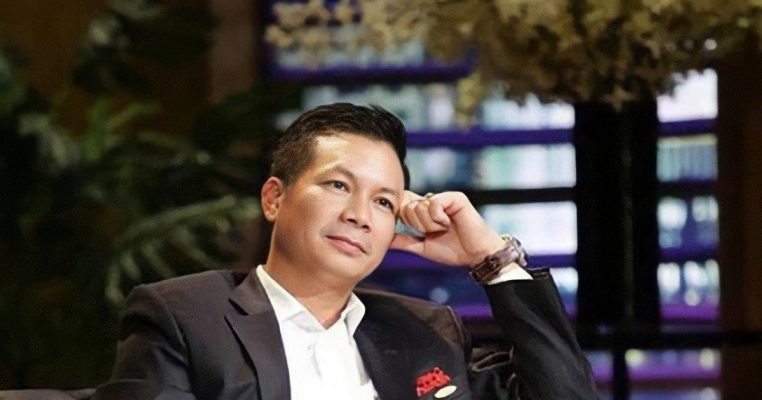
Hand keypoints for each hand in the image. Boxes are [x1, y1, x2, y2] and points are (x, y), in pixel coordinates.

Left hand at [389, 191, 505, 266]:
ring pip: (419, 206)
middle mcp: (433, 202)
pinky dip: (438, 218)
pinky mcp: (455, 197)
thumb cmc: (453, 251)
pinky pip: (433, 203)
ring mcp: (444, 198)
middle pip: (407, 206)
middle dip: (417, 225)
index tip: (414, 231)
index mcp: (425, 212)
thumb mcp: (422, 247)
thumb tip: (385, 238)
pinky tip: (448, 223)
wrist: (475, 255)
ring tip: (444, 228)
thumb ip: (404, 241)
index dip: (403, 217)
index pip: (403, 204)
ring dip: (430, 224)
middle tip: (435, 232)